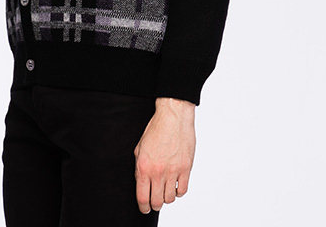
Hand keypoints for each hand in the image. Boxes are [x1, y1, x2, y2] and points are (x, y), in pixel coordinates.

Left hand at [134, 97, 195, 213]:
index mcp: (144, 167)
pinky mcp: (185, 168)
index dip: (143, 208)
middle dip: (154, 204)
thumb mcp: (140, 147)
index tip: (144, 209)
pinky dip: (179, 191)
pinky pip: (183, 190)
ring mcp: (173, 171)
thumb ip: (139, 167)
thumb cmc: (156, 129)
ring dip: (167, 197)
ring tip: (165, 190)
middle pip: (156, 202)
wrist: (173, 117)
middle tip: (155, 201)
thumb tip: (141, 183)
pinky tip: (175, 184)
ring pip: (170, 199)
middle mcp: (158, 172)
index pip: (142, 198)